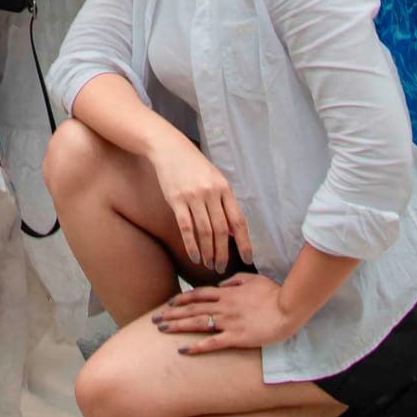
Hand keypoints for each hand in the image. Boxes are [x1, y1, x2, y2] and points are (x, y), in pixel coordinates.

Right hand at [150, 134, 252, 273]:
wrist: (169, 148)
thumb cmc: (194, 166)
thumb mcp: (215, 179)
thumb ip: (225, 204)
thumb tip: (234, 232)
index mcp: (224, 188)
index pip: (238, 220)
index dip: (245, 242)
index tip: (248, 258)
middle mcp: (211, 192)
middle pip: (222, 230)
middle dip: (223, 252)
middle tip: (222, 268)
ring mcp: (193, 196)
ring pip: (205, 231)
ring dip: (208, 252)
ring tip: (210, 264)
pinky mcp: (176, 200)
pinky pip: (186, 227)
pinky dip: (191, 245)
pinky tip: (194, 256)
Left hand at [153, 272, 289, 352]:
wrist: (288, 308)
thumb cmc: (274, 293)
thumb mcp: (254, 279)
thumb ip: (236, 280)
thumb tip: (222, 283)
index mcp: (227, 292)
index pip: (198, 294)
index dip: (182, 299)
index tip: (169, 304)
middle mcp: (224, 306)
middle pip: (192, 309)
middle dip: (171, 314)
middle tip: (154, 319)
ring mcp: (229, 322)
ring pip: (197, 323)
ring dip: (178, 326)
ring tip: (161, 330)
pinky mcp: (236, 337)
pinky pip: (212, 343)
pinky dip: (196, 346)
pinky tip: (183, 350)